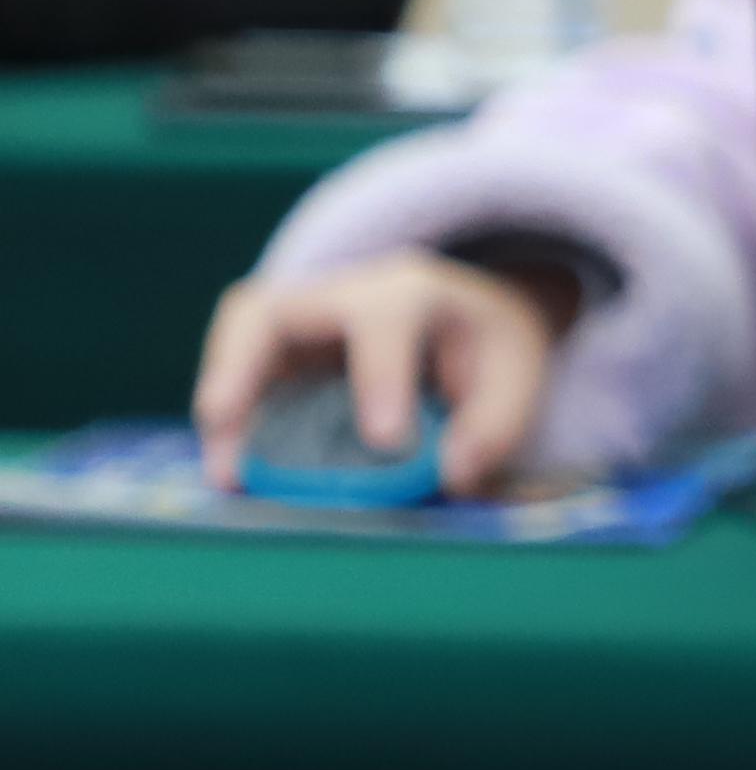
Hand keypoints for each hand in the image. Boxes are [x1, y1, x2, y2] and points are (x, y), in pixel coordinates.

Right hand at [193, 250, 574, 501]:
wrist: (468, 316)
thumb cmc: (489, 347)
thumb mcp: (518, 376)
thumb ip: (496, 426)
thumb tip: (454, 475)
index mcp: (412, 294)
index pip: (384, 322)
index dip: (380, 378)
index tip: (385, 438)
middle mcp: (343, 296)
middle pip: (270, 311)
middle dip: (241, 368)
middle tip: (225, 427)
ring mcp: (300, 320)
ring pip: (237, 339)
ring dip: (222, 401)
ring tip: (223, 470)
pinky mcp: (277, 352)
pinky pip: (235, 371)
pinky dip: (229, 420)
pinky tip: (232, 468)